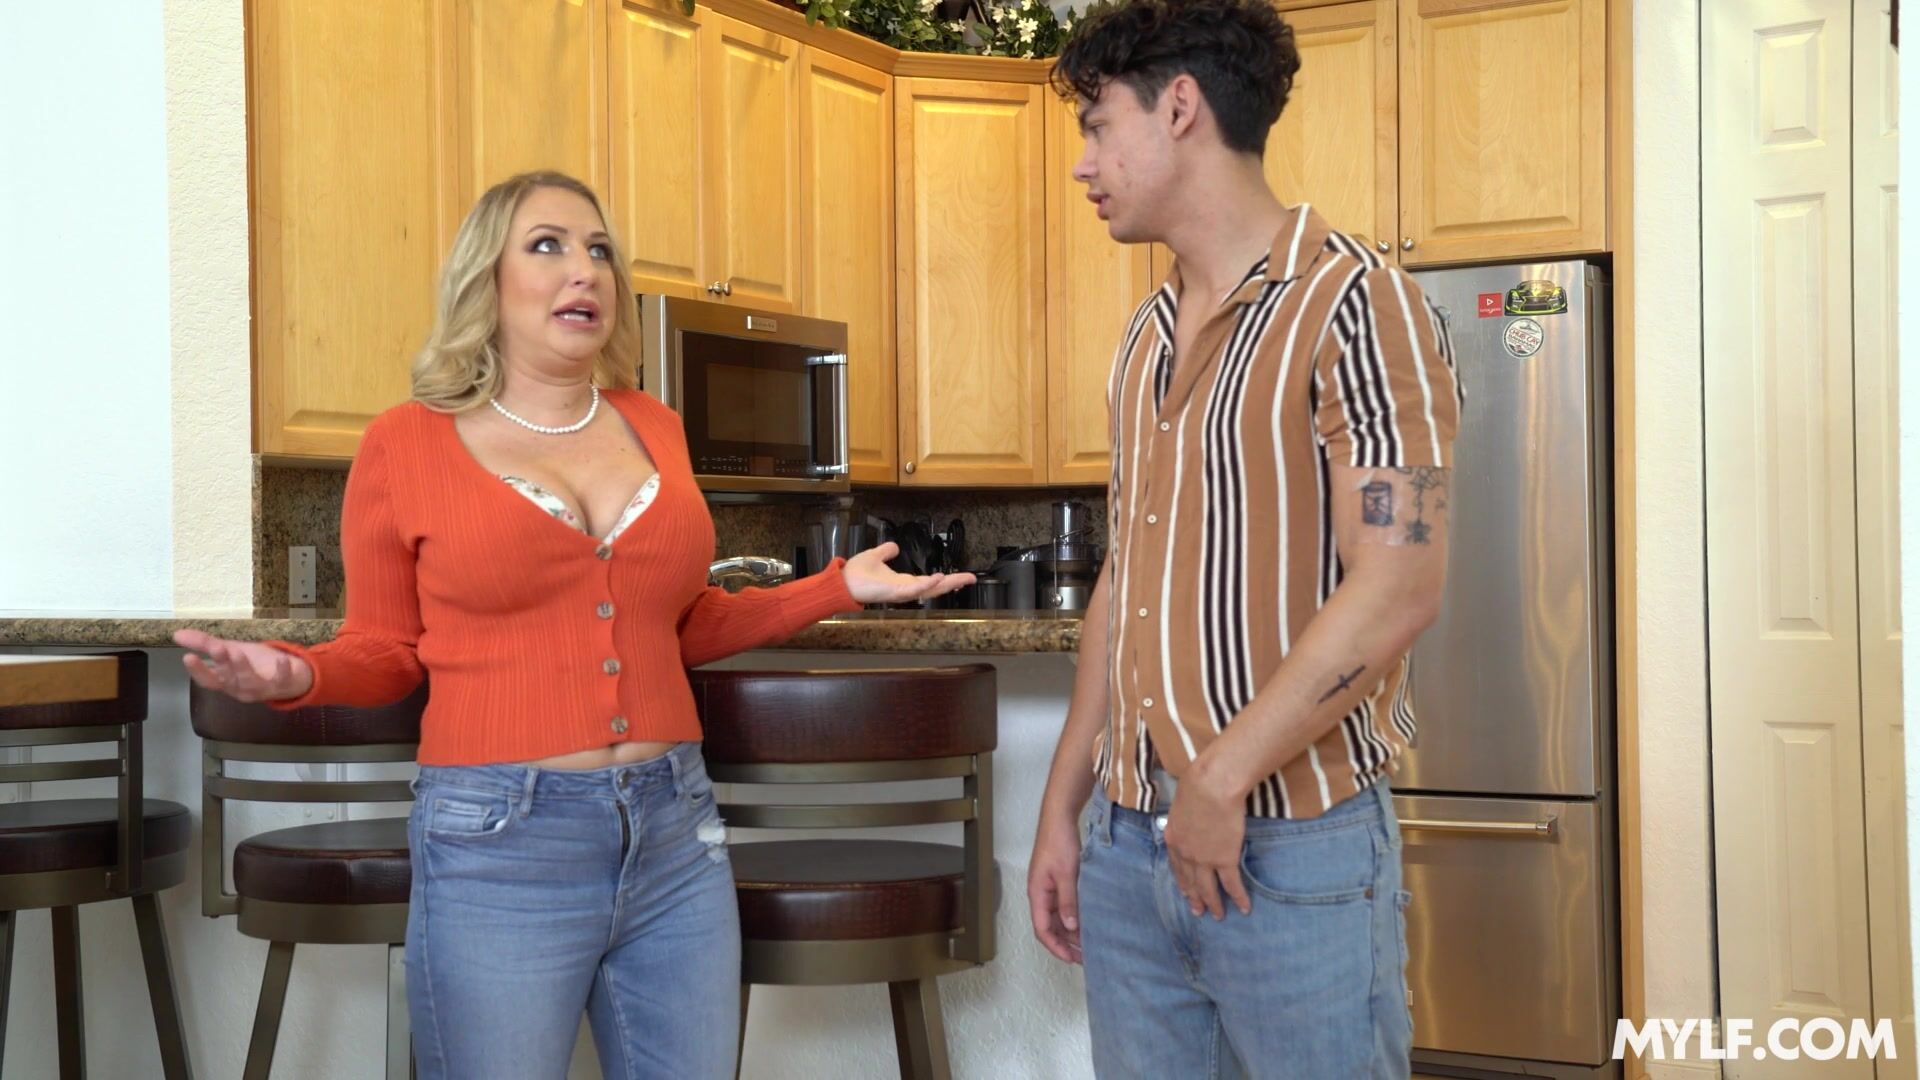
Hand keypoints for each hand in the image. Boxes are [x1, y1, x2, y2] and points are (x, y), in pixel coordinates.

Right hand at [172, 628, 312, 702]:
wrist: (290, 676)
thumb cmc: (253, 664)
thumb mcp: (229, 650)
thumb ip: (204, 644)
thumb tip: (176, 634)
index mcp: (226, 681)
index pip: (208, 680)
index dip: (198, 671)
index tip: (187, 656)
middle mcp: (241, 688)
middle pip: (228, 678)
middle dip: (221, 663)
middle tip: (216, 648)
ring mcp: (262, 688)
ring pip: (249, 681)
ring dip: (242, 667)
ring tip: (236, 651)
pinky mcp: (282, 683)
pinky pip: (281, 679)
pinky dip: (281, 670)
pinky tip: (281, 659)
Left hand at [841, 542, 975, 604]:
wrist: (842, 582)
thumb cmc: (856, 573)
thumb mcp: (875, 556)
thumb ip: (886, 551)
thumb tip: (894, 547)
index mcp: (905, 581)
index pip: (931, 580)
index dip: (948, 578)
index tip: (965, 576)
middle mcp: (906, 589)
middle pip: (936, 587)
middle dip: (955, 583)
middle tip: (972, 578)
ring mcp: (901, 592)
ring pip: (929, 589)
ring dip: (945, 584)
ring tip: (961, 579)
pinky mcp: (894, 592)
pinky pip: (913, 590)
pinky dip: (926, 585)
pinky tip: (937, 578)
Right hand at [1027, 807, 1083, 963]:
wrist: (1059, 818)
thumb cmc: (1059, 842)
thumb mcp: (1067, 874)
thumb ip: (1068, 901)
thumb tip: (1071, 927)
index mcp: (1037, 894)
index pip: (1042, 929)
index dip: (1056, 947)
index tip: (1071, 959)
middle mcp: (1041, 894)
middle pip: (1050, 927)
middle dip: (1065, 943)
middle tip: (1085, 957)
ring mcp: (1049, 888)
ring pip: (1058, 918)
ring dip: (1071, 932)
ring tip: (1089, 943)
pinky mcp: (1058, 881)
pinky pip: (1064, 906)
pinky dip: (1074, 917)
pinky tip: (1088, 922)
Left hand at [1162, 766, 1251, 919]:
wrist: (1211, 786)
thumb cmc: (1197, 785)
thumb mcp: (1182, 802)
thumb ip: (1185, 815)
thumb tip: (1190, 814)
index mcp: (1173, 838)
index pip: (1177, 866)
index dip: (1182, 881)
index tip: (1185, 892)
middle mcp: (1186, 854)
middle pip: (1190, 881)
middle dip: (1195, 898)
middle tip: (1198, 911)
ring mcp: (1204, 859)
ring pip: (1208, 888)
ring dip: (1214, 904)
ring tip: (1218, 916)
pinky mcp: (1224, 860)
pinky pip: (1232, 884)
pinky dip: (1239, 898)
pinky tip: (1244, 908)